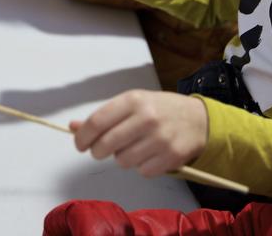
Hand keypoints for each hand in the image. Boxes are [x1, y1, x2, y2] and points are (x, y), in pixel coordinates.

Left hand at [69, 90, 208, 177]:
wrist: (198, 119)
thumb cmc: (160, 110)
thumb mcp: (133, 104)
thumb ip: (104, 116)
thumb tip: (73, 127)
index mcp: (133, 100)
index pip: (97, 122)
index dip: (82, 137)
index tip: (80, 144)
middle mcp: (146, 118)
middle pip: (105, 146)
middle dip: (98, 151)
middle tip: (102, 149)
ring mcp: (160, 138)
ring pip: (122, 161)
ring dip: (123, 157)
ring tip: (134, 146)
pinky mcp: (171, 157)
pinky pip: (141, 171)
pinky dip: (142, 166)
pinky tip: (150, 153)